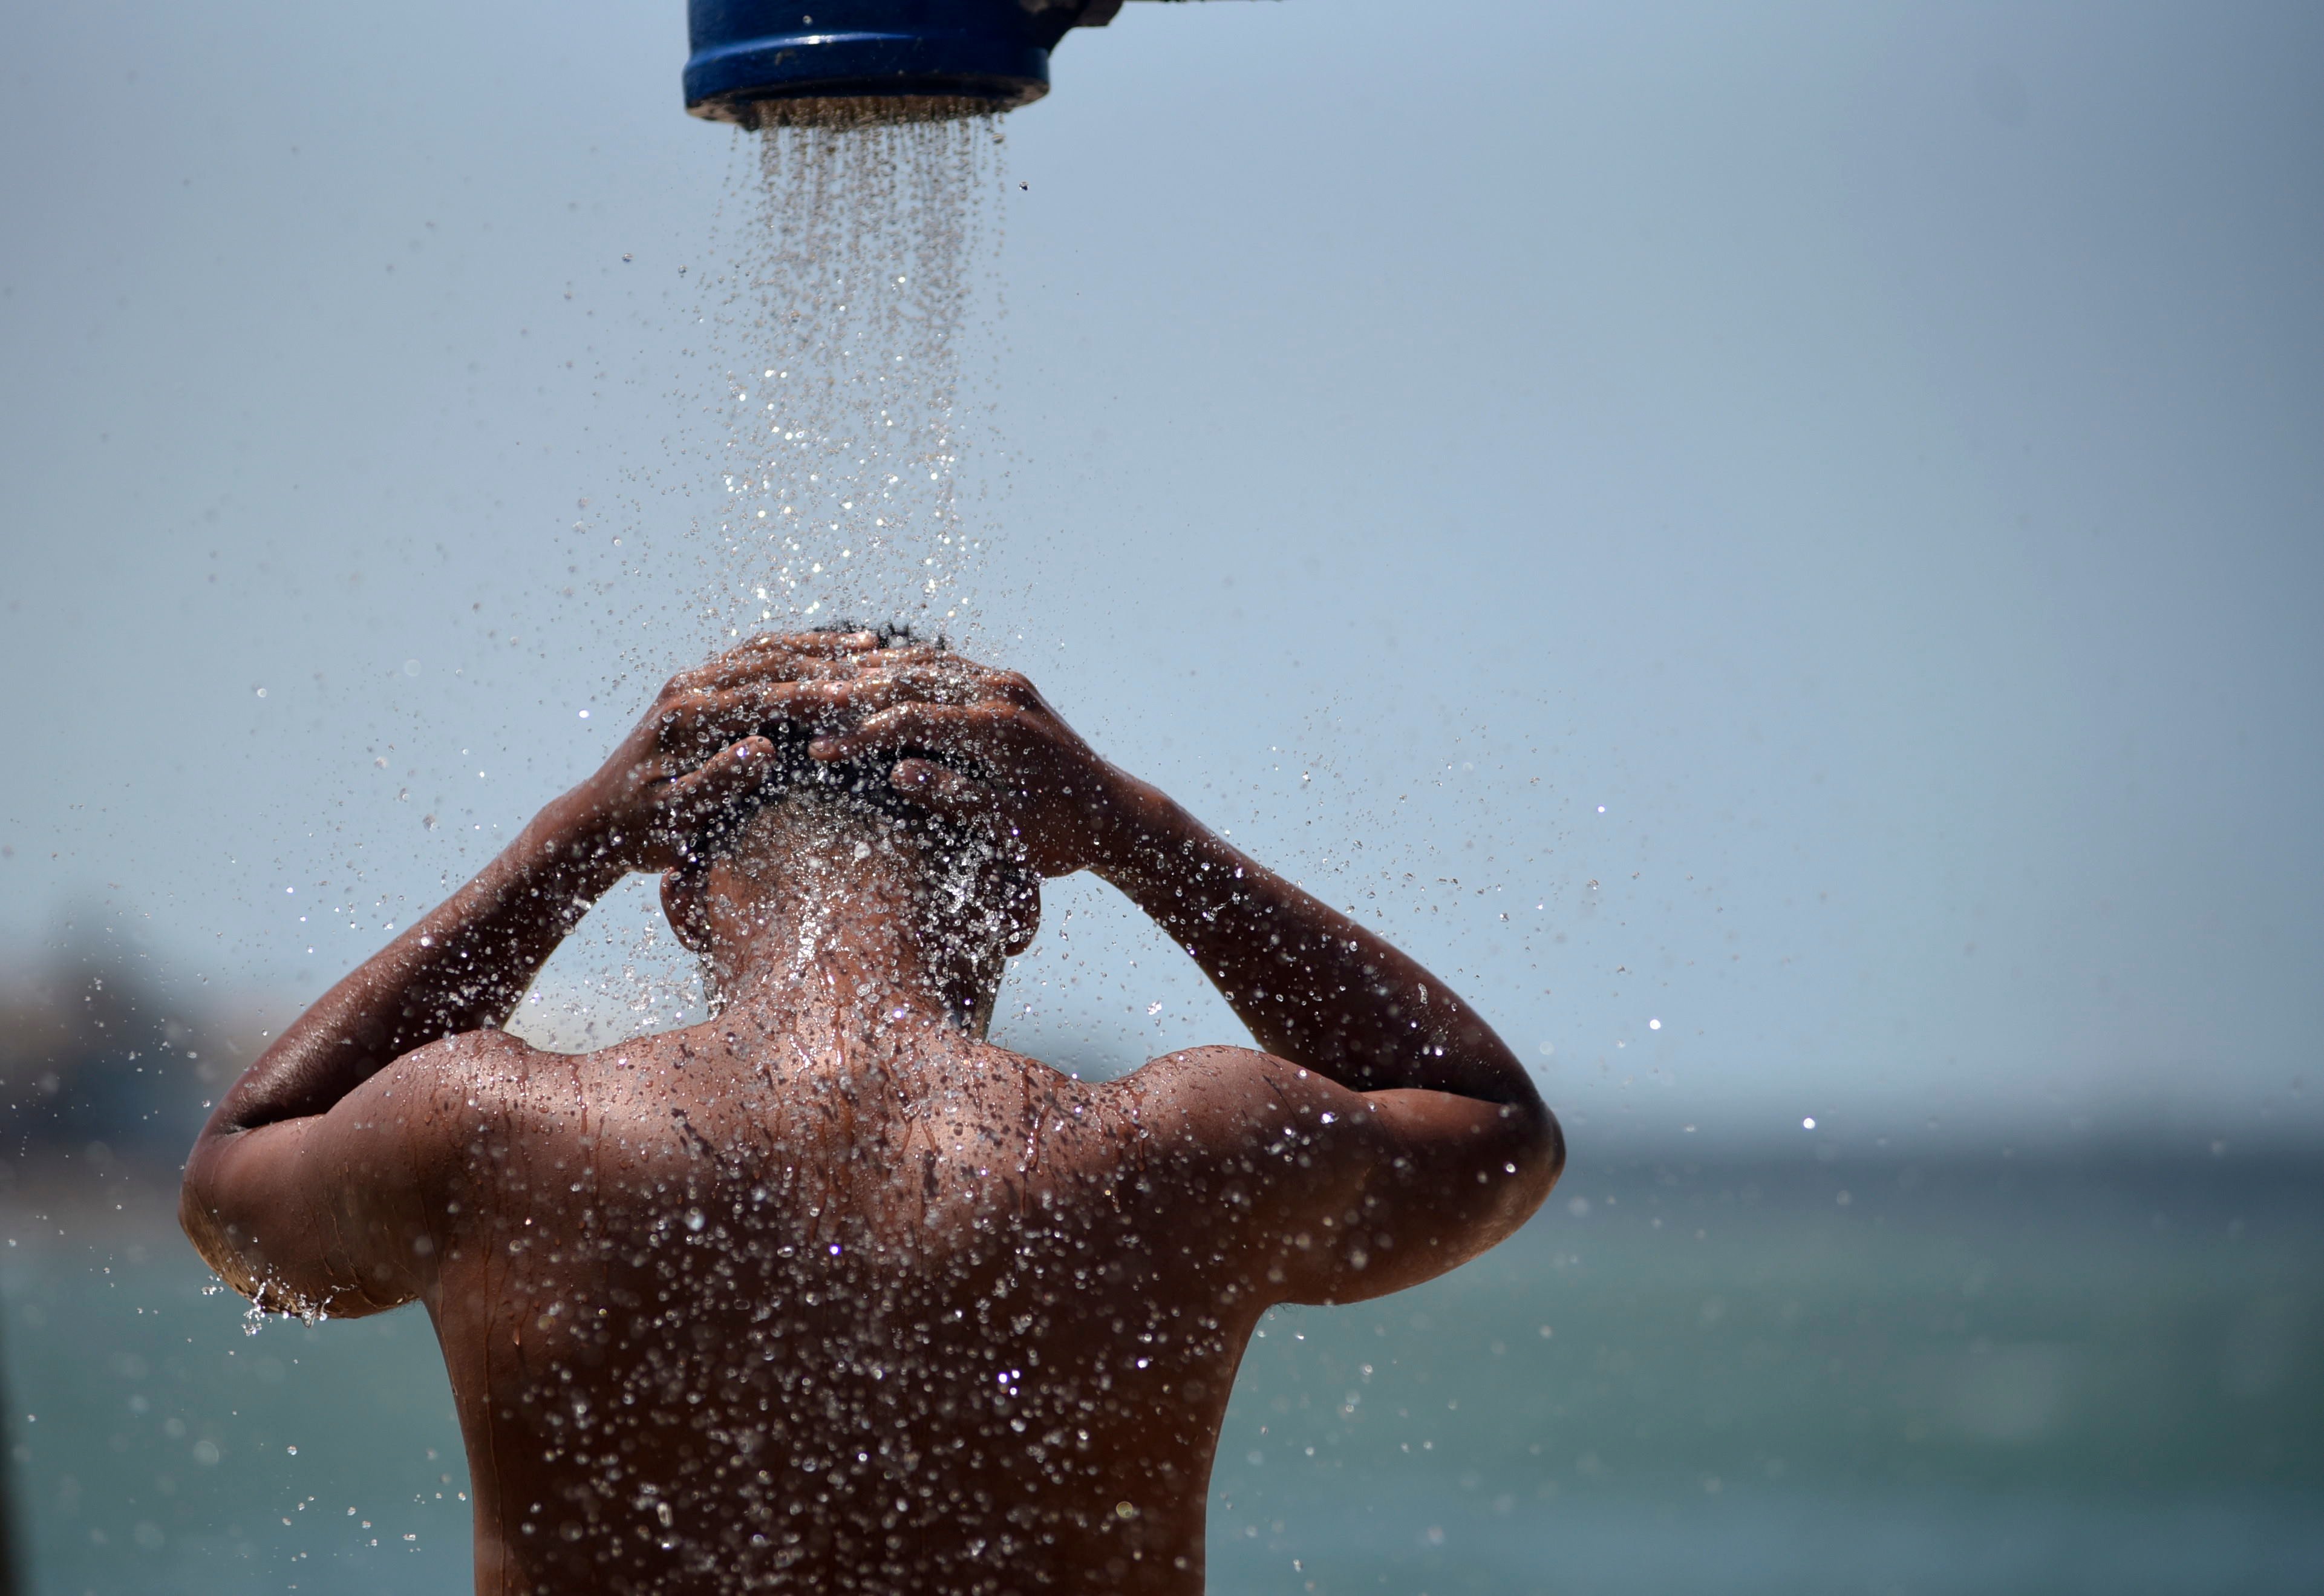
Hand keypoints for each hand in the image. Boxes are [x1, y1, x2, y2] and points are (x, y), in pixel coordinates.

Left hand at [551, 631, 898, 871]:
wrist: (596, 820)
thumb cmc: (641, 830)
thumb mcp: (678, 815)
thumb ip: (719, 780)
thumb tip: (764, 749)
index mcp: (687, 718)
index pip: (762, 696)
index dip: (812, 696)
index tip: (858, 699)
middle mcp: (688, 689)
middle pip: (768, 662)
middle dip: (826, 661)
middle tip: (880, 662)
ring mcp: (691, 684)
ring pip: (764, 652)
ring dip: (816, 648)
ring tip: (868, 648)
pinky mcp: (697, 688)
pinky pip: (753, 659)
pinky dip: (795, 652)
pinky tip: (827, 656)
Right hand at [803, 652, 1133, 878]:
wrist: (1114, 815)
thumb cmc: (1061, 835)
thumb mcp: (1008, 828)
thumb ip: (955, 797)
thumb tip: (898, 771)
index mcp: (999, 728)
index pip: (911, 717)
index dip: (860, 734)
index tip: (818, 754)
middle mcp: (1004, 693)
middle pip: (912, 677)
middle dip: (855, 697)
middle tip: (804, 711)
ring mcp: (1007, 685)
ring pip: (926, 665)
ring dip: (875, 677)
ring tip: (824, 695)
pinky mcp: (1008, 688)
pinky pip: (945, 670)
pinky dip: (904, 675)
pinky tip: (870, 687)